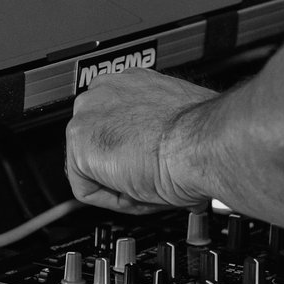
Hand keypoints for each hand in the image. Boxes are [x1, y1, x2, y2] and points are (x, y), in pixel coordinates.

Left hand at [65, 69, 216, 213]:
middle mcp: (106, 90)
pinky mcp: (79, 142)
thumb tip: (164, 149)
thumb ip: (161, 131)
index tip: (148, 167)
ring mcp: (88, 113)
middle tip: (149, 183)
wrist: (204, 143)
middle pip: (98, 144)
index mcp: (133, 82)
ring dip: (117, 186)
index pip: (115, 123)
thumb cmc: (203, 135)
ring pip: (90, 167)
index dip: (132, 154)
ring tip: (148, 188)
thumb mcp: (180, 126)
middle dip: (120, 170)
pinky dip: (110, 201)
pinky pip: (84, 189)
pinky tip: (136, 193)